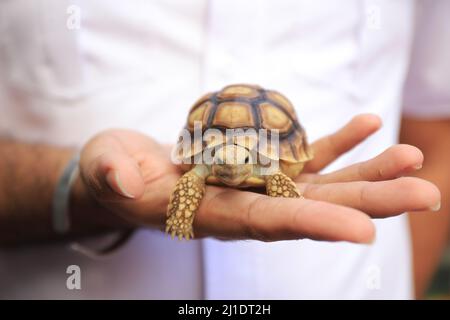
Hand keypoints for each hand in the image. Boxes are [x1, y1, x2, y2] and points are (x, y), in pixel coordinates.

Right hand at [79, 114, 440, 242]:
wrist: (128, 174)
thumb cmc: (114, 174)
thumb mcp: (106, 172)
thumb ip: (113, 176)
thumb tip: (122, 181)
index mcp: (209, 215)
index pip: (266, 224)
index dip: (311, 226)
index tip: (364, 231)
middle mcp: (244, 206)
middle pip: (312, 208)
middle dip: (367, 203)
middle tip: (423, 192)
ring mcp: (256, 186)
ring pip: (320, 184)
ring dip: (366, 172)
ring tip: (411, 156)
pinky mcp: (257, 165)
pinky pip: (304, 156)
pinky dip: (337, 143)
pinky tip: (367, 126)